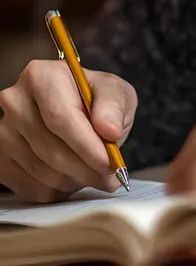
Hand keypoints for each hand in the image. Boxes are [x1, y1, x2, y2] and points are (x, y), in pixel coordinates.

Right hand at [0, 60, 136, 202]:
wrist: (73, 108)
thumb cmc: (94, 98)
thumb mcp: (115, 91)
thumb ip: (114, 106)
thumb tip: (109, 130)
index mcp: (42, 76)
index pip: (60, 118)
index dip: (86, 145)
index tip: (109, 164)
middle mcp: (15, 100)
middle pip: (49, 148)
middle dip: (84, 169)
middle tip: (109, 178)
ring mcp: (3, 130)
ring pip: (40, 170)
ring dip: (73, 180)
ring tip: (93, 173)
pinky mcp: (0, 157)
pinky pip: (29, 186)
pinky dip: (57, 189)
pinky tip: (73, 177)